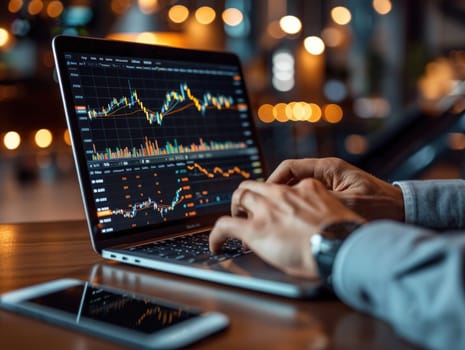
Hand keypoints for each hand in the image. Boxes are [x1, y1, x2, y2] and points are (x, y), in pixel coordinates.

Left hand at [209, 178, 364, 278]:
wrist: (339, 248)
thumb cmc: (344, 238)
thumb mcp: (334, 213)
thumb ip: (318, 210)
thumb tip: (312, 223)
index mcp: (305, 188)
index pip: (281, 186)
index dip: (272, 197)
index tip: (272, 206)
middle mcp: (282, 194)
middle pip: (255, 185)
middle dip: (248, 197)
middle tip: (247, 211)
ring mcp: (266, 210)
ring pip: (240, 196)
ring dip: (235, 208)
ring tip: (234, 222)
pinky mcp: (253, 228)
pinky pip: (225, 225)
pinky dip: (217, 235)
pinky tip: (216, 244)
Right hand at [267, 157, 404, 221]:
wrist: (405, 211)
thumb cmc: (382, 207)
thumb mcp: (349, 205)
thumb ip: (320, 203)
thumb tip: (292, 206)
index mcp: (328, 168)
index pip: (290, 167)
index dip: (272, 180)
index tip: (262, 195)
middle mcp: (326, 173)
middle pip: (290, 178)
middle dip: (275, 192)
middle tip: (262, 208)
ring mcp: (329, 184)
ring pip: (297, 189)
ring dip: (285, 201)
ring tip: (275, 216)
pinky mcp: (333, 195)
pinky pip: (307, 199)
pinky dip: (297, 208)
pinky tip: (293, 222)